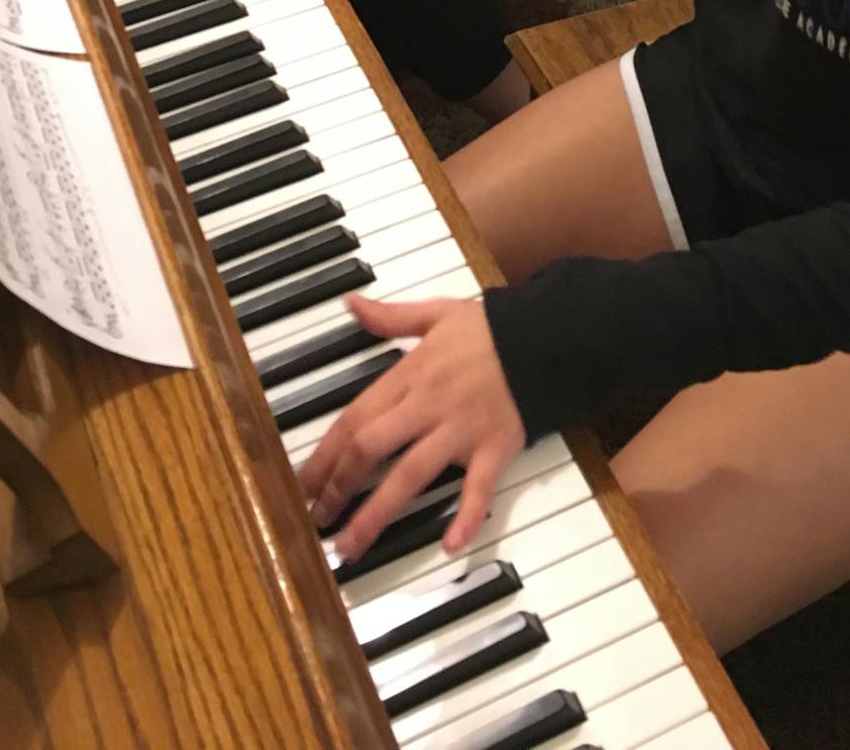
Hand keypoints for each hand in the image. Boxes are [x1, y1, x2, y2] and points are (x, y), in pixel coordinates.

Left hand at [299, 293, 524, 565]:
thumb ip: (390, 316)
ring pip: (410, 475)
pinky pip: (478, 488)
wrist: (546, 334)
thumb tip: (351, 302)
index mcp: (410, 375)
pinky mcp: (494, 448)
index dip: (324, 454)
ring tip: (351, 547)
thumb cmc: (491, 327)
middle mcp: (428, 406)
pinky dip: (465, 516)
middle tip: (317, 521)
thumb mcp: (436, 313)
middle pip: (371, 448)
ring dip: (377, 514)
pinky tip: (450, 546)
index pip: (355, 418)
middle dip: (339, 486)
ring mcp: (460, 430)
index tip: (302, 485)